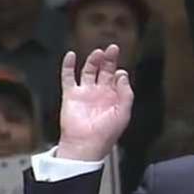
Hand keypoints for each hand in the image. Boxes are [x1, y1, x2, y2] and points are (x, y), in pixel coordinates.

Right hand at [57, 47, 133, 161]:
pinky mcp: (71, 95)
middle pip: (104, 71)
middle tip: (112, 49)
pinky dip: (68, 65)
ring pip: (88, 71)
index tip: (121, 70)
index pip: (117, 79)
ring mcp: (85, 93)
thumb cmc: (105, 134)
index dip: (120, 72)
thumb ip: (126, 93)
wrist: (86, 144)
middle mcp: (99, 94)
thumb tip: (123, 75)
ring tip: (99, 52)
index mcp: (113, 99)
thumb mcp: (123, 113)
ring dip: (93, 60)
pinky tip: (71, 56)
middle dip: (109, 60)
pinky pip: (68, 77)